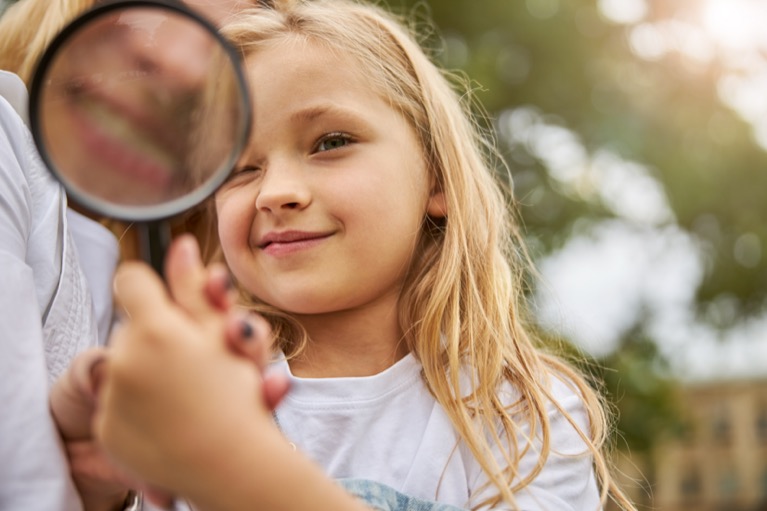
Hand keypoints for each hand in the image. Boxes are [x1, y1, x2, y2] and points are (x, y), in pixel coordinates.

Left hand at [93, 236, 285, 495]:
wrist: (232, 470)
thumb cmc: (239, 399)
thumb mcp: (224, 336)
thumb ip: (196, 289)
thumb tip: (181, 242)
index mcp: (155, 328)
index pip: (133, 280)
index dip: (158, 291)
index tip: (176, 311)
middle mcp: (124, 358)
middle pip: (136, 324)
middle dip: (165, 336)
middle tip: (201, 361)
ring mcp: (111, 397)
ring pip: (128, 362)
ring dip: (155, 371)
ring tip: (193, 395)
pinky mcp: (106, 429)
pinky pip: (118, 402)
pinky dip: (142, 406)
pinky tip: (174, 416)